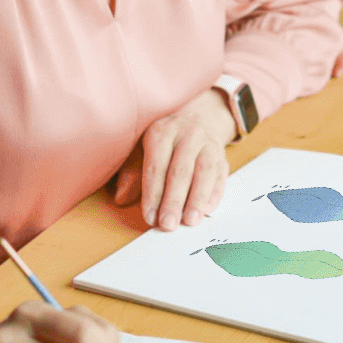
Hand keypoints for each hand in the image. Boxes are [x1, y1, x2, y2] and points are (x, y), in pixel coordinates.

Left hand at [113, 88, 235, 230]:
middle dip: (174, 200)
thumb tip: (121, 197)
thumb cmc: (166, 140)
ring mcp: (207, 144)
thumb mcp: (143, 148)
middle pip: (180, 171)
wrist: (199, 118)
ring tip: (190, 221)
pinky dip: (215, 193)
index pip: (156, 166)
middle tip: (168, 224)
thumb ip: (133, 172)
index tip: (150, 216)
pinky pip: (220, 175)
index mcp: (162, 132)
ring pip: (204, 172)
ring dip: (197, 199)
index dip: (152, 193)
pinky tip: (207, 210)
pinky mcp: (221, 156)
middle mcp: (187, 135)